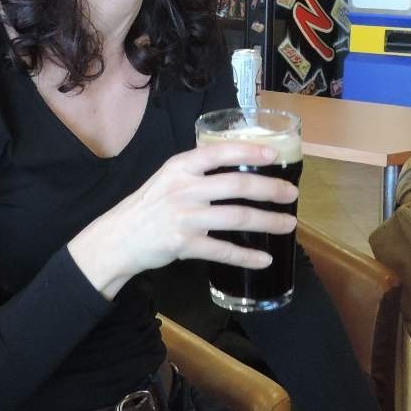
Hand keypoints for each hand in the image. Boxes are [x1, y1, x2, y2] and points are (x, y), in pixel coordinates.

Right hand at [69, 139, 297, 297]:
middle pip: (237, 185)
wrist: (119, 238)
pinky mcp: (184, 244)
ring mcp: (185, 217)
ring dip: (267, 222)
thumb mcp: (168, 178)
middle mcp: (184, 188)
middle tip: (291, 194)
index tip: (273, 155)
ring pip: (236, 217)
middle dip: (270, 189)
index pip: (220, 152)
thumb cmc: (149, 206)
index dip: (249, 151)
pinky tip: (264, 259)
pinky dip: (246, 256)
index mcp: (181, 166)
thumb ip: (198, 171)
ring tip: (288, 225)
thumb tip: (239, 166)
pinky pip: (223, 250)